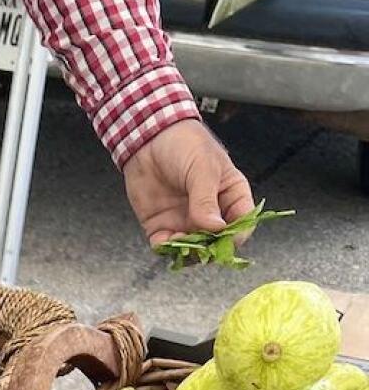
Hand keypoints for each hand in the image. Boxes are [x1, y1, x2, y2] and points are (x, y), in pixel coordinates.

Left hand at [123, 119, 254, 245]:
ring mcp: (186, 220)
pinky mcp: (162, 225)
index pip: (243, 223)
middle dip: (211, 248)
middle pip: (218, 242)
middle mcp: (211, 213)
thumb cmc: (184, 145)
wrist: (147, 138)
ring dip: (189, 252)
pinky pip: (167, 246)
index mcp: (231, 196)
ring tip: (181, 241)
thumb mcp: (202, 168)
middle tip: (202, 246)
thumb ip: (206, 199)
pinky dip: (167, 250)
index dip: (237, 235)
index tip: (226, 239)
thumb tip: (215, 227)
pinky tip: (166, 242)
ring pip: (193, 249)